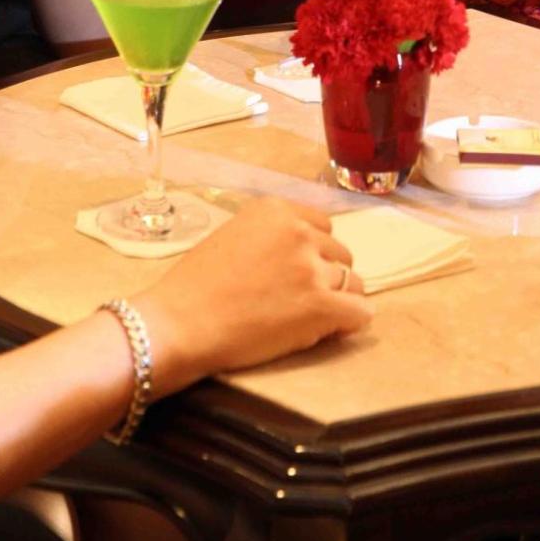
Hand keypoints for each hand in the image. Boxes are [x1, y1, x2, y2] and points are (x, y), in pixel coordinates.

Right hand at [140, 199, 370, 384]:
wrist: (179, 322)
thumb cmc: (195, 286)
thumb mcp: (233, 236)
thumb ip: (270, 238)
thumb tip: (300, 256)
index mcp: (276, 210)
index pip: (322, 227)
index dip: (313, 252)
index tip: (298, 273)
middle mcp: (299, 231)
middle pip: (339, 254)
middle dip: (326, 276)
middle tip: (299, 301)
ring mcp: (311, 267)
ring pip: (353, 283)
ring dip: (338, 300)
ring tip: (310, 319)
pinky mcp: (320, 305)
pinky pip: (360, 312)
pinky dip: (351, 322)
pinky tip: (334, 330)